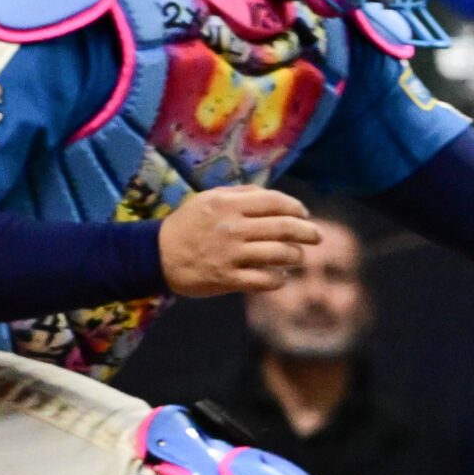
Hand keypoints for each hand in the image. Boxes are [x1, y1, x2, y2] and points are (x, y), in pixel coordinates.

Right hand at [158, 186, 322, 296]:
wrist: (156, 255)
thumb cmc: (188, 225)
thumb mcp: (209, 199)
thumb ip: (241, 194)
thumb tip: (273, 195)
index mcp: (228, 204)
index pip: (275, 202)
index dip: (296, 208)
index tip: (305, 214)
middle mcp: (232, 228)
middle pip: (284, 228)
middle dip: (308, 232)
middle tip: (317, 236)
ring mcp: (231, 254)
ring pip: (280, 254)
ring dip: (296, 256)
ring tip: (298, 257)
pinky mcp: (228, 278)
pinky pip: (265, 280)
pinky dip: (279, 278)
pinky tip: (281, 276)